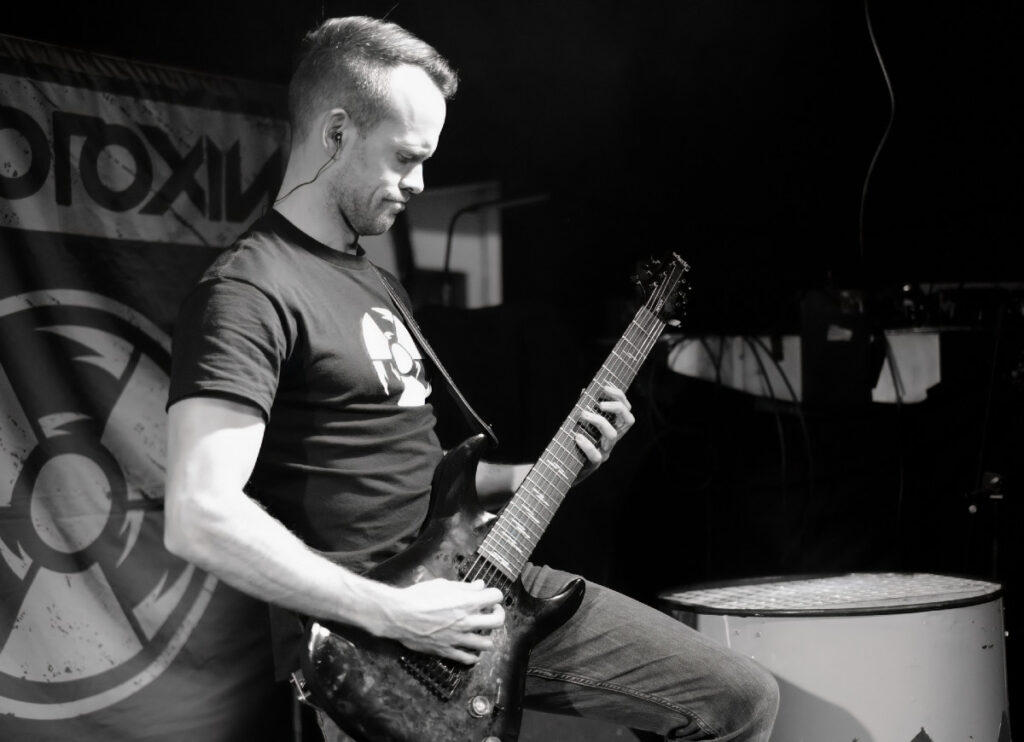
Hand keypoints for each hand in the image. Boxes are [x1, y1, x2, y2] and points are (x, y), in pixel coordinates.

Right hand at [378, 578, 504, 663]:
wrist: (399, 615)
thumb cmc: (418, 596)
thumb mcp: (442, 585)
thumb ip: (464, 587)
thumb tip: (480, 586)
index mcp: (466, 602)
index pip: (496, 597)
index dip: (495, 595)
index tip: (489, 596)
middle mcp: (466, 621)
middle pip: (498, 621)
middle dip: (498, 614)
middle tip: (491, 612)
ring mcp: (458, 638)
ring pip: (487, 644)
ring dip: (487, 636)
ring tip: (480, 631)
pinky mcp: (447, 650)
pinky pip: (468, 658)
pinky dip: (473, 655)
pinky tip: (471, 649)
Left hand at [574, 385, 634, 483]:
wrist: (566, 472)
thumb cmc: (575, 445)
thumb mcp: (582, 426)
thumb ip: (585, 410)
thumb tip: (584, 392)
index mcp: (612, 428)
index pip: (626, 410)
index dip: (619, 396)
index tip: (605, 386)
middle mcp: (612, 439)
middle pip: (628, 420)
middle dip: (617, 406)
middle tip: (600, 403)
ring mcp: (605, 452)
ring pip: (612, 435)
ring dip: (598, 421)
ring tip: (583, 414)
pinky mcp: (594, 464)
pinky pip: (595, 455)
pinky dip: (587, 444)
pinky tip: (577, 436)